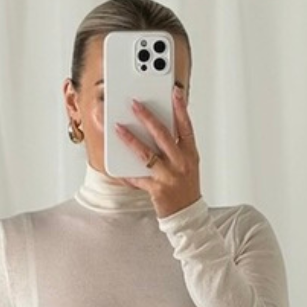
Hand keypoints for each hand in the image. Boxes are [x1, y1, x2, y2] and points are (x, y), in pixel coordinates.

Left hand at [115, 86, 200, 219]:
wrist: (187, 215)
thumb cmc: (185, 187)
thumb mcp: (187, 164)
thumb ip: (177, 146)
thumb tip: (159, 126)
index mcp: (190, 154)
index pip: (186, 127)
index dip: (181, 108)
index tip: (175, 91)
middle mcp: (181, 163)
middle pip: (163, 135)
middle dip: (147, 117)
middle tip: (135, 103)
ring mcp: (169, 177)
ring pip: (147, 154)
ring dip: (131, 139)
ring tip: (118, 128)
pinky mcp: (157, 190)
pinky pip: (139, 178)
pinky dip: (127, 172)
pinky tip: (117, 163)